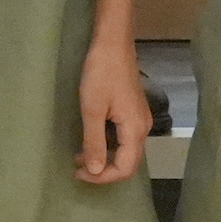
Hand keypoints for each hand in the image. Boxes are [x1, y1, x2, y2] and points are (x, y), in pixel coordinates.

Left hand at [75, 31, 151, 184]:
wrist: (113, 44)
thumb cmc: (101, 74)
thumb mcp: (92, 109)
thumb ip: (94, 142)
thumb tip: (95, 171)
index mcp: (135, 130)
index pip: (125, 168)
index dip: (103, 177)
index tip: (79, 173)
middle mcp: (142, 128)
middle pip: (128, 162)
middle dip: (104, 171)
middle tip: (78, 168)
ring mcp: (139, 119)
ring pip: (126, 150)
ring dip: (105, 158)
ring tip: (79, 157)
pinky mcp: (133, 111)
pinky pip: (123, 138)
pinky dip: (108, 145)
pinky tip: (90, 140)